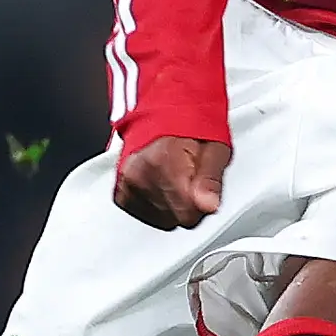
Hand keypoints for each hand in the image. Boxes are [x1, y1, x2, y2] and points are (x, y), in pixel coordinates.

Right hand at [114, 134, 229, 228]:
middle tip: (189, 178)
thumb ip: (211, 180)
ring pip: (161, 220)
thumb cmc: (190, 129)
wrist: (162, 115)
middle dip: (187, 204)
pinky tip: (160, 186)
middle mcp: (140, 175)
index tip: (202, 186)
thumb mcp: (215, 149)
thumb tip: (209, 205)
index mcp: (164, 162)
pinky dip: (155, 205)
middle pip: (175, 218)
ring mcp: (128, 185)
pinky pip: (145, 215)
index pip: (189, 215)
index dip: (201, 204)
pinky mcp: (120, 194)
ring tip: (174, 179)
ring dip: (171, 205)